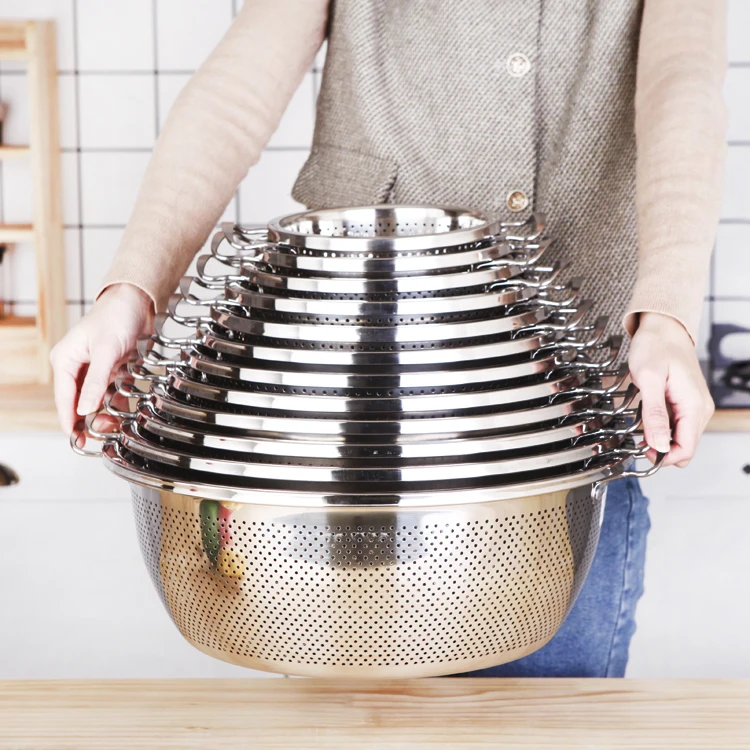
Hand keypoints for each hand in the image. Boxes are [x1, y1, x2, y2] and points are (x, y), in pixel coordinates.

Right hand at [50, 284, 153, 432]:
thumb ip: (96, 381)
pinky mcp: (112, 370)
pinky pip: (112, 391)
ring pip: (96, 399)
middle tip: (101, 435)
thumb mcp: (106, 350)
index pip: (64, 397)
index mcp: (65, 360)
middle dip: (89, 419)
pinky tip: (123, 412)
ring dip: (105, 412)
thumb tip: (85, 409)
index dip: (69, 419)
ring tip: (113, 426)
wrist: (138, 301)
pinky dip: (118, 401)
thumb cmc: (116, 316)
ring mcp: (95, 369)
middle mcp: (77, 366)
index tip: (76, 439)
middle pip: (79, 401)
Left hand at [628, 311, 713, 467]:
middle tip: (635, 437)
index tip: (640, 452)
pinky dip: (660, 426)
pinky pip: (676, 424)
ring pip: (679, 437)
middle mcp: (700, 409)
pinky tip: (646, 415)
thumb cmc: (655, 346)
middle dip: (660, 449)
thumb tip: (658, 445)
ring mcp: (695, 406)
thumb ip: (654, 414)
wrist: (663, 327)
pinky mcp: (687, 402)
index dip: (663, 458)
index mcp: (694, 406)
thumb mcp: (649, 379)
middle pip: (683, 447)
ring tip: (639, 423)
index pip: (685, 450)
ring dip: (659, 437)